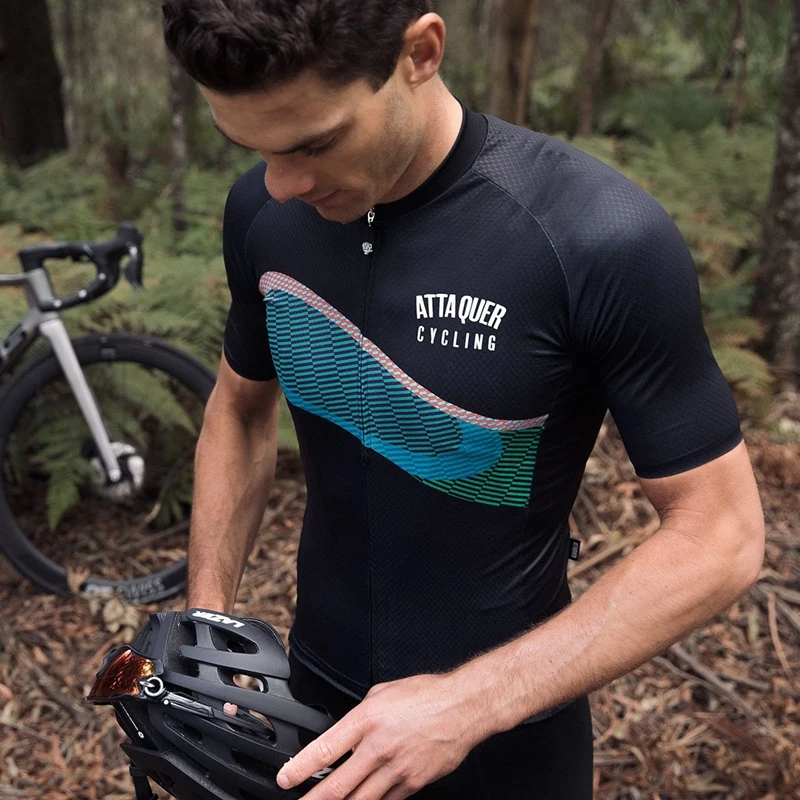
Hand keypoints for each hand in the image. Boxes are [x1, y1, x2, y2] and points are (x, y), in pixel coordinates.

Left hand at [276, 672, 487, 798]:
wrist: (463, 707)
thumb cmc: (425, 695)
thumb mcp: (382, 693)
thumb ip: (360, 717)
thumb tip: (346, 735)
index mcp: (367, 720)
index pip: (325, 750)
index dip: (299, 769)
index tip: (285, 779)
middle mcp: (378, 748)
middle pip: (337, 787)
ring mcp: (396, 770)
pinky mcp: (413, 784)